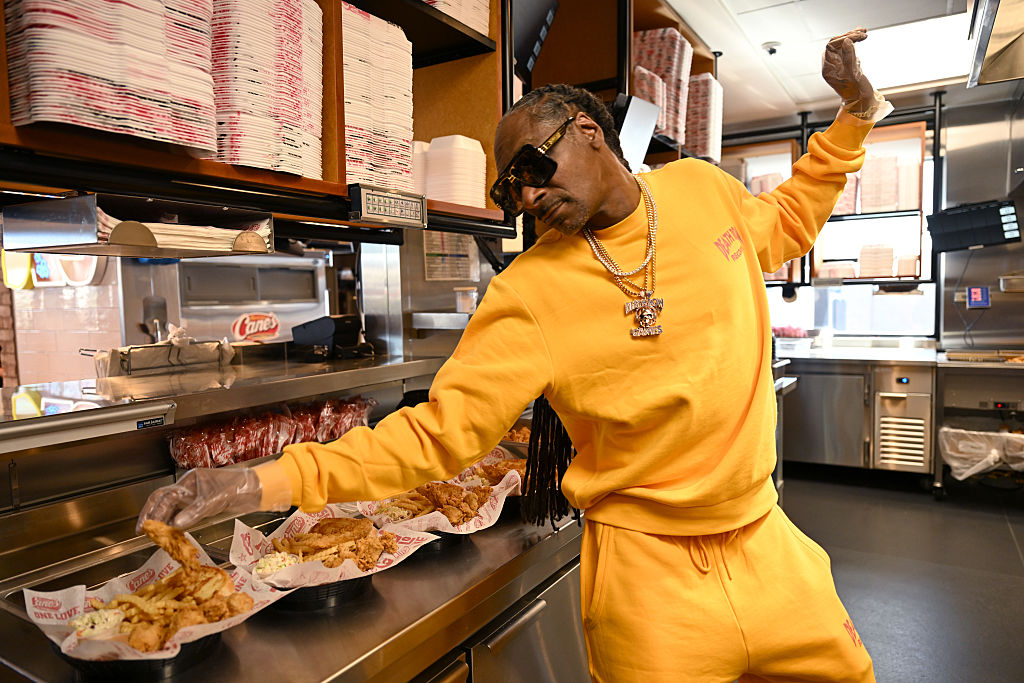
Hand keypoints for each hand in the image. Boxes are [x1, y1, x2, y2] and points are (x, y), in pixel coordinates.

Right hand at [136, 468, 263, 531]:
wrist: (255, 489)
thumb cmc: (237, 486)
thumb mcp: (214, 499)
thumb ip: (194, 511)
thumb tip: (175, 525)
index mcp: (190, 480)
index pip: (166, 496)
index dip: (154, 511)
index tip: (146, 525)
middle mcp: (190, 487)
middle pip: (164, 500)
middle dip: (152, 514)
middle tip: (142, 530)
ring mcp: (195, 496)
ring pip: (173, 508)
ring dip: (163, 520)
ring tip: (155, 533)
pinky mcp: (202, 506)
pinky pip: (184, 514)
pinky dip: (176, 523)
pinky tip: (172, 532)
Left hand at [822, 27, 875, 112]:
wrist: (861, 101)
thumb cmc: (857, 91)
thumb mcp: (854, 74)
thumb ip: (849, 57)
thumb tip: (846, 40)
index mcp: (828, 68)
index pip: (831, 46)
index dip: (844, 38)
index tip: (858, 36)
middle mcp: (830, 64)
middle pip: (836, 43)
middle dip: (849, 36)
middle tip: (863, 34)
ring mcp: (838, 63)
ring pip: (842, 44)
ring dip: (852, 36)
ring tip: (864, 32)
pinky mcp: (845, 63)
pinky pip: (847, 49)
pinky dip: (854, 41)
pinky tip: (861, 36)